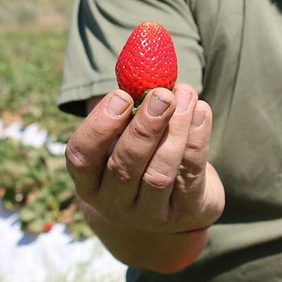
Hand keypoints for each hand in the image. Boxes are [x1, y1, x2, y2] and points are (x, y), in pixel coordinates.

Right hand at [64, 85, 221, 235]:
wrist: (174, 200)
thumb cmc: (142, 153)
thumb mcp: (125, 135)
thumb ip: (128, 108)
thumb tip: (146, 66)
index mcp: (89, 181)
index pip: (81, 156)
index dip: (99, 126)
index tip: (121, 96)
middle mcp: (113, 204)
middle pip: (124, 168)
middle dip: (144, 128)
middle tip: (162, 95)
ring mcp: (149, 215)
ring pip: (159, 174)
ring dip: (175, 130)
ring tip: (185, 96)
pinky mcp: (184, 214)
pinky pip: (191, 175)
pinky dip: (197, 139)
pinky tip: (200, 111)